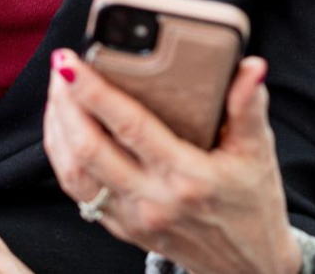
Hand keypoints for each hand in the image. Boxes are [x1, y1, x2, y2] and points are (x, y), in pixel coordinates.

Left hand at [42, 50, 301, 273]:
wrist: (247, 266)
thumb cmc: (253, 205)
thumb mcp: (258, 154)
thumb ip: (248, 107)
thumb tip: (251, 66)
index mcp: (186, 176)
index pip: (129, 127)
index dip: (94, 92)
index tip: (72, 61)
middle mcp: (153, 199)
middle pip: (88, 148)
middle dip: (65, 102)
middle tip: (60, 64)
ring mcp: (132, 217)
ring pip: (73, 171)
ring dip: (57, 127)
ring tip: (57, 90)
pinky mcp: (121, 228)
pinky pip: (77, 190)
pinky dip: (61, 154)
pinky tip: (62, 126)